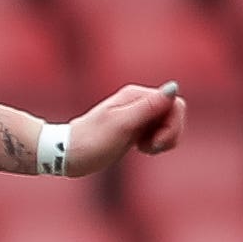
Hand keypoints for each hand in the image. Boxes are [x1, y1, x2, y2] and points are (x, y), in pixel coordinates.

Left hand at [64, 81, 185, 177]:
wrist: (67, 154)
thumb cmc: (91, 141)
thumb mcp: (122, 125)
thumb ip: (149, 107)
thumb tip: (173, 87)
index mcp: (136, 96)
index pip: (176, 104)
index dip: (172, 126)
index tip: (154, 142)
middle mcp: (139, 101)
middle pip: (175, 113)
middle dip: (169, 134)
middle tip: (148, 147)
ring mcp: (138, 114)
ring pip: (169, 124)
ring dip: (162, 140)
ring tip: (142, 148)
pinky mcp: (135, 128)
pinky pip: (159, 132)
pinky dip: (155, 144)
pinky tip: (140, 149)